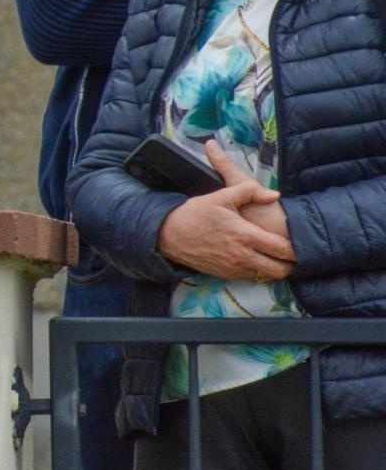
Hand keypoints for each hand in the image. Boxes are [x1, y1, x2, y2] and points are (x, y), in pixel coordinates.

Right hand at [157, 145, 292, 280]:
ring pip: (266, 277)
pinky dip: (259, 273)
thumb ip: (248, 191)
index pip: (282, 249)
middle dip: (291, 266)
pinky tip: (258, 263)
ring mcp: (233, 267)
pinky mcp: (224, 274)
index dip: (296, 249)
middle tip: (294, 258)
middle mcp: (242, 255)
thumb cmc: (195, 214)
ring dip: (275, 271)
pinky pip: (250, 279)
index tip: (300, 244)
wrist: (169, 234)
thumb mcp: (220, 196)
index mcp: (244, 235)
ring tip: (278, 261)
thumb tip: (273, 194)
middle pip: (279, 270)